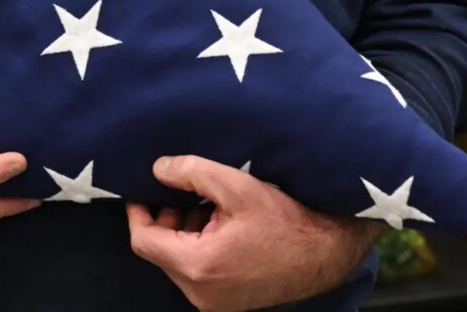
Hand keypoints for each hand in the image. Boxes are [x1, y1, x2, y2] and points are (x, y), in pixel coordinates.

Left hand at [127, 156, 384, 311]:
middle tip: (185, 191)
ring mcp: (214, 302)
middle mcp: (200, 293)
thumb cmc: (286, 220)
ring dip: (185, 232)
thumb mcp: (236, 185)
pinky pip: (199, 272)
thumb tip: (157, 169)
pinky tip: (223, 225)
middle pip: (161, 251)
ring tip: (210, 206)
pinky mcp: (228, 302)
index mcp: (197, 266)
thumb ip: (190, 172)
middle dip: (167, 218)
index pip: (144, 240)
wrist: (327, 252)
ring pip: (179, 262)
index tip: (144, 187)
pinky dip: (201, 247)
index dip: (139, 210)